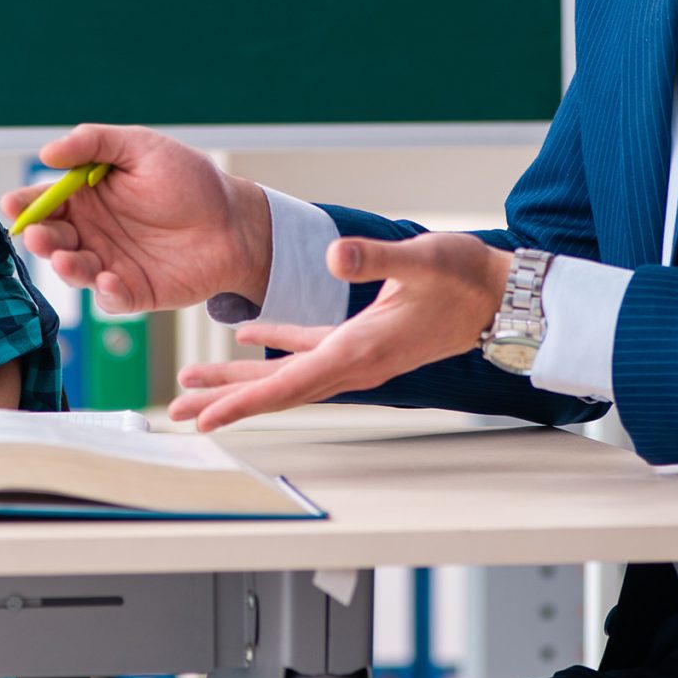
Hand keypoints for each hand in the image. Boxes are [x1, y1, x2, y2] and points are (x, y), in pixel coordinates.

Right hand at [0, 125, 272, 314]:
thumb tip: (46, 152)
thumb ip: (93, 144)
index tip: (13, 205)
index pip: (45, 202)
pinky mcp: (134, 291)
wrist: (235, 220)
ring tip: (66, 260)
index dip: (25, 205)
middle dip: (40, 239)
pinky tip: (110, 281)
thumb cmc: (188, 179)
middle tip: (37, 236)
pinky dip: (107, 293)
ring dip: (66, 267)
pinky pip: (112, 298)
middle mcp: (91, 232)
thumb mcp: (141, 147)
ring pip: (75, 272)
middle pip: (52, 239)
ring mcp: (110, 263)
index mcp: (86, 197)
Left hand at [169, 234, 512, 430]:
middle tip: (176, 414)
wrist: (502, 297)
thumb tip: (330, 257)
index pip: (290, 385)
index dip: (244, 403)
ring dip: (238, 382)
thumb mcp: (424, 259)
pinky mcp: (359, 340)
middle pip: (276, 392)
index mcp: (362, 352)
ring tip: (193, 386)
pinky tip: (243, 338)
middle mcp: (354, 364)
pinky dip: (272, 346)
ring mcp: (355, 356)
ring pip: (285, 376)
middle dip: (225, 403)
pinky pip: (305, 350)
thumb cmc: (467, 278)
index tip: (204, 420)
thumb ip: (375, 258)